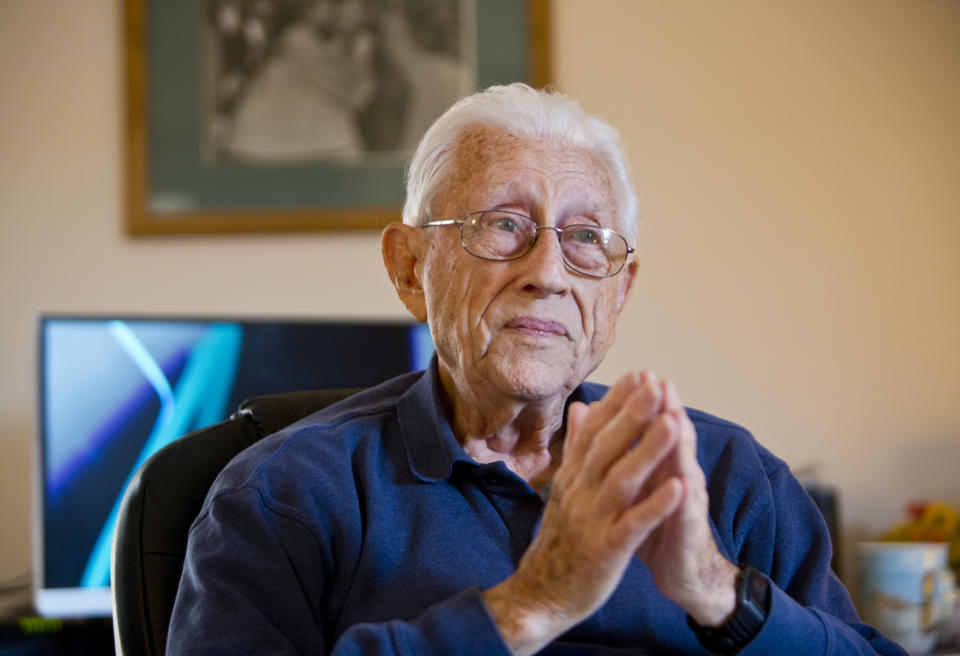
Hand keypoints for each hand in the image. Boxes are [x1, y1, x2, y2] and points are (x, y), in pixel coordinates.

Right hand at [483, 371, 685, 654]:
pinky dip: (655, 505)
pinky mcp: (605, 551)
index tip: (639, 374)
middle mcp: (579, 493)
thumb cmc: (560, 539)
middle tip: (656, 383)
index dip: (616, 402)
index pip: (593, 431)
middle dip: (633, 414)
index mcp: (572, 477)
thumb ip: (576, 448)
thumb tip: (580, 408)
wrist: (541, 594)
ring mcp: (591, 521)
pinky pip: (633, 525)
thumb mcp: (564, 488)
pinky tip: (679, 488)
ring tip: (673, 422)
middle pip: (607, 447)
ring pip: (621, 480)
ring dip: (648, 450)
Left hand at [633, 380, 738, 626]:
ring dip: (679, 446)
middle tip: (660, 382)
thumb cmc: (656, 524)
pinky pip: (685, 515)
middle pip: (675, 440)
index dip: (646, 403)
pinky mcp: (688, 533)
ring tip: (675, 419)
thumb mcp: (636, 486)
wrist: (682, 574)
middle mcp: (679, 477)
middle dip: (667, 411)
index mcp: (660, 465)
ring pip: (684, 470)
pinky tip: (682, 486)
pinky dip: (682, 501)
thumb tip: (603, 422)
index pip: (654, 428)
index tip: (637, 372)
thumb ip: (624, 453)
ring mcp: (687, 504)